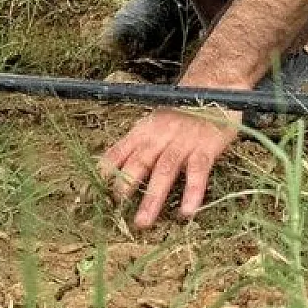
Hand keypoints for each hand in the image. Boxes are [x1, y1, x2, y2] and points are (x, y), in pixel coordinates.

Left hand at [99, 106, 241, 228]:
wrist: (216, 85)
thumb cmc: (183, 109)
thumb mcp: (156, 122)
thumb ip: (140, 144)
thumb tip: (116, 169)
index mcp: (144, 130)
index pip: (118, 151)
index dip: (105, 172)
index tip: (91, 193)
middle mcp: (160, 135)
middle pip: (138, 163)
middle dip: (125, 187)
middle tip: (115, 212)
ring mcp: (183, 141)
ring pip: (164, 171)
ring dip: (152, 198)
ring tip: (143, 222)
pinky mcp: (206, 147)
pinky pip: (198, 171)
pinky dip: (192, 191)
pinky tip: (186, 212)